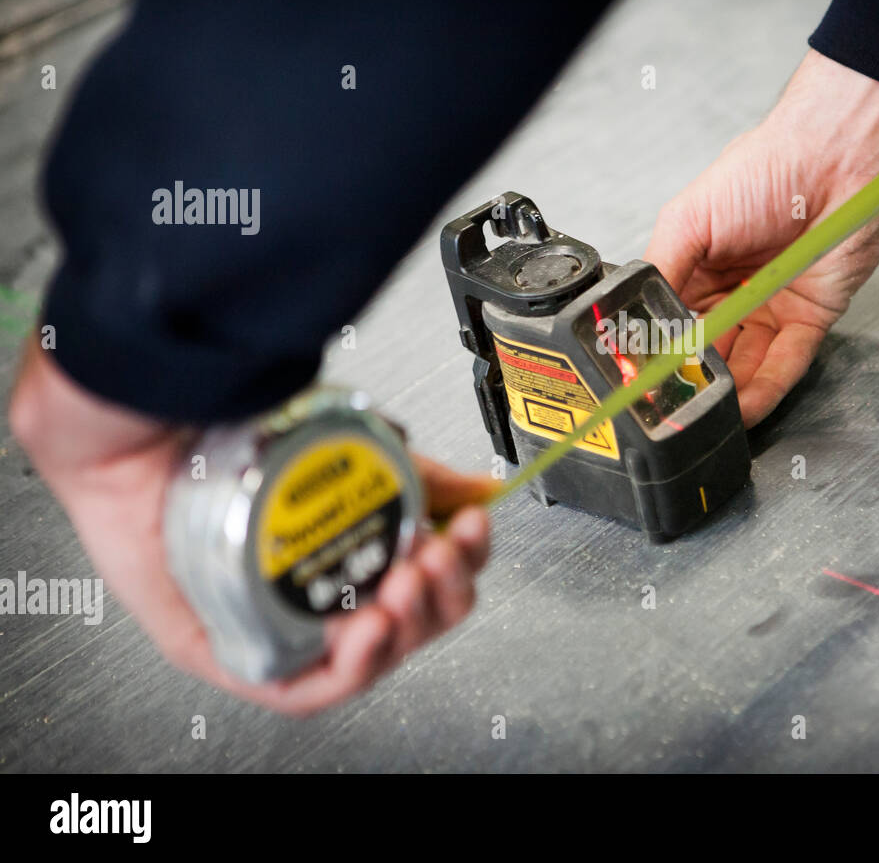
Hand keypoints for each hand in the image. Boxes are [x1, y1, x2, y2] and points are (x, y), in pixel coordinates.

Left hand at [8, 338, 495, 715]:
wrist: (153, 427)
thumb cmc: (239, 435)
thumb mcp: (357, 451)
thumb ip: (422, 477)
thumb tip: (484, 487)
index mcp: (353, 549)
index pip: (429, 579)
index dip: (462, 562)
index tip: (471, 528)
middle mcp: (321, 590)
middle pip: (412, 625)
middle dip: (441, 595)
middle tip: (434, 556)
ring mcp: (281, 623)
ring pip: (371, 659)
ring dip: (407, 627)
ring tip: (405, 583)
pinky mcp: (235, 651)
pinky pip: (304, 692)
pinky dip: (353, 668)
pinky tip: (371, 630)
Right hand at [645, 49, 878, 426]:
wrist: (834, 158)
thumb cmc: (765, 168)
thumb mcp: (689, 218)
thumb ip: (661, 270)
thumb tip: (635, 320)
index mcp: (699, 265)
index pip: (673, 321)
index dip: (661, 351)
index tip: (646, 380)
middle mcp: (734, 290)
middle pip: (708, 349)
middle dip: (692, 379)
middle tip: (674, 408)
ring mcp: (772, 305)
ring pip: (745, 363)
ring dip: (726, 393)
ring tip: (704, 416)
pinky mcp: (811, 316)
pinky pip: (786, 362)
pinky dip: (766, 388)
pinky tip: (744, 407)